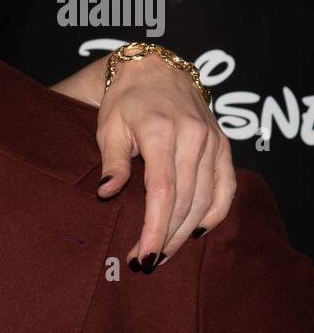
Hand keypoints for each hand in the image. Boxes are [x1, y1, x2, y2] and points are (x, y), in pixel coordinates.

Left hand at [95, 54, 235, 270]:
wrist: (156, 71)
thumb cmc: (125, 101)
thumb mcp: (108, 127)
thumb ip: (111, 162)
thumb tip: (106, 193)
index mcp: (161, 133)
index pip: (163, 192)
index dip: (154, 228)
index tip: (143, 255)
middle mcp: (193, 138)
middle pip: (185, 202)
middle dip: (166, 237)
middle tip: (146, 262)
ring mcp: (213, 142)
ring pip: (206, 199)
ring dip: (185, 231)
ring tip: (164, 253)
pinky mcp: (223, 145)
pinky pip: (226, 187)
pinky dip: (214, 213)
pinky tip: (195, 231)